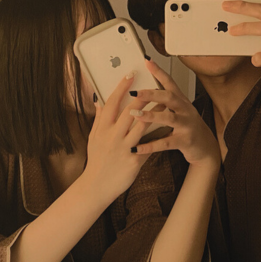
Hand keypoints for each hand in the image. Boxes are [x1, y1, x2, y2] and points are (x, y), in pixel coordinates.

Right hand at [84, 72, 152, 200]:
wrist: (97, 186)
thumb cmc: (96, 160)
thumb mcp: (93, 138)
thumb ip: (98, 118)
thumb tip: (99, 100)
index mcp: (102, 129)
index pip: (112, 103)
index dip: (122, 87)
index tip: (130, 75)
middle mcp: (113, 137)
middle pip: (129, 111)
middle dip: (142, 96)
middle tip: (152, 83)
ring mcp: (124, 149)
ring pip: (142, 126)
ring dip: (154, 112)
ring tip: (163, 101)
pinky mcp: (134, 161)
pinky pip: (150, 144)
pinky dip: (158, 135)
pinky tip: (168, 127)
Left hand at [129, 60, 220, 166]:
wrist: (206, 147)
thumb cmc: (188, 127)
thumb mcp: (179, 111)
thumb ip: (165, 101)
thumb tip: (146, 91)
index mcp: (181, 101)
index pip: (169, 82)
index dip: (158, 71)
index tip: (147, 61)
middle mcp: (185, 110)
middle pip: (169, 97)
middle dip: (152, 94)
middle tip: (135, 92)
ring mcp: (187, 125)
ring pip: (169, 118)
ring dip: (151, 116)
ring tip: (135, 114)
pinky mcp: (185, 141)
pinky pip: (166, 142)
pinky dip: (151, 145)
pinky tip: (137, 147)